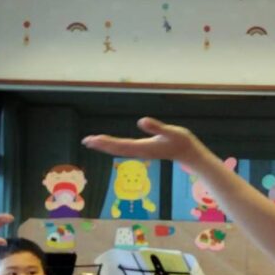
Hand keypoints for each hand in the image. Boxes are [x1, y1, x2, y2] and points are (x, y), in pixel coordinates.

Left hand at [82, 117, 204, 166]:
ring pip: (119, 149)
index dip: (106, 142)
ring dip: (105, 146)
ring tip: (92, 142)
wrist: (189, 153)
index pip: (120, 145)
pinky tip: (109, 143)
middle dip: (101, 145)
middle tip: (86, 141)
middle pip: (116, 149)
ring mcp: (142, 151)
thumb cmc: (182, 141)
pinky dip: (113, 145)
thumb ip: (157, 127)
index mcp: (144, 147)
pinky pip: (124, 148)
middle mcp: (140, 151)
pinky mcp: (144, 149)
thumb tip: (141, 121)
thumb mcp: (171, 132)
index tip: (93, 140)